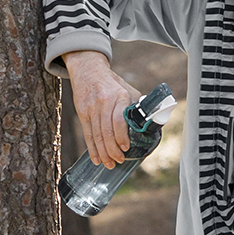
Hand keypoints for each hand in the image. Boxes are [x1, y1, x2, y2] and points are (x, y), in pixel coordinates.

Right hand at [62, 50, 141, 167]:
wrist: (88, 70)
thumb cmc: (112, 83)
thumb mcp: (128, 90)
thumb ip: (136, 106)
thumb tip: (151, 124)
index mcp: (119, 96)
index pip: (118, 120)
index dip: (121, 136)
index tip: (126, 147)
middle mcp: (104, 102)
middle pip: (106, 131)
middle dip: (112, 149)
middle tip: (119, 160)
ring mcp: (91, 108)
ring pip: (96, 135)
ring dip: (103, 152)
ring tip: (109, 164)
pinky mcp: (82, 113)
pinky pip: (87, 134)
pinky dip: (92, 148)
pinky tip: (96, 158)